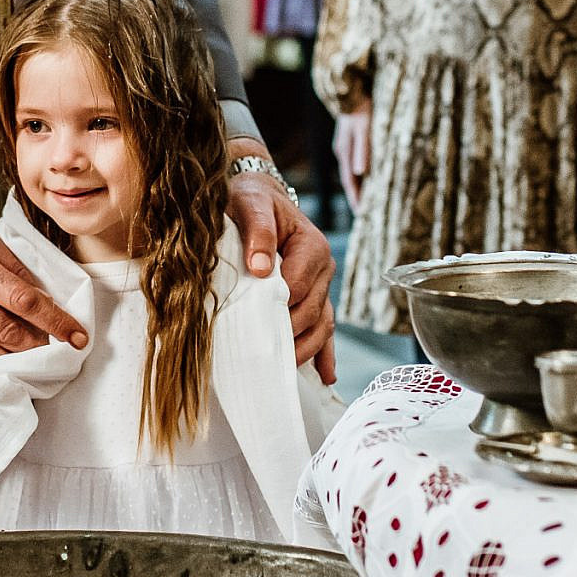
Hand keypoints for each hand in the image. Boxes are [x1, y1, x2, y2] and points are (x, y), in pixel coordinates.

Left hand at [225, 142, 336, 386]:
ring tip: (284, 369)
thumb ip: (257, 231)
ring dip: (305, 350)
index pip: (300, 285)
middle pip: (312, 311)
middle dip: (290, 334)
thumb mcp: (250, 204)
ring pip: (321, 326)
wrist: (256, 200)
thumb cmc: (252, 200)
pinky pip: (324, 330)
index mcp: (312, 246)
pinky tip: (325, 377)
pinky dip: (325, 355)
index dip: (280, 305)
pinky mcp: (314, 300)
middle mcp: (323, 269)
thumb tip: (260, 268)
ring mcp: (321, 288)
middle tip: (263, 354)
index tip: (256, 320)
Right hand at [334, 108, 371, 210]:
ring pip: (352, 170)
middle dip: (357, 195)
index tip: (362, 214)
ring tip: (367, 197)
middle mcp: (343, 151)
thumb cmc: (360, 108)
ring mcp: (345, 145)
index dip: (356, 198)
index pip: (350, 182)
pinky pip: (355, 160)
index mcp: (345, 153)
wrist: (350, 89)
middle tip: (366, 212)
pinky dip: (361, 171)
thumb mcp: (363, 129)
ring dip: (359, 184)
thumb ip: (362, 150)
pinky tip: (368, 173)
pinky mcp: (350, 138)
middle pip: (350, 179)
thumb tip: (360, 172)